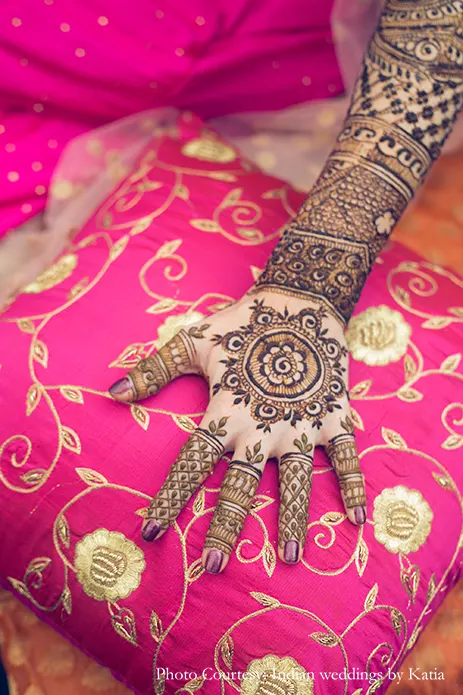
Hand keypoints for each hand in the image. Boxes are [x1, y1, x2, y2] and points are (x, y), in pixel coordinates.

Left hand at [108, 290, 365, 572]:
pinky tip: (357, 520)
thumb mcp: (193, 342)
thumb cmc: (242, 325)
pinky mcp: (334, 417)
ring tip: (291, 557)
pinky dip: (353, 485)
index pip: (191, 464)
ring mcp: (301, 425)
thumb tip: (111, 394)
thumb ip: (154, 369)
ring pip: (295, 482)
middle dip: (226, 526)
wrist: (298, 302)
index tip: (152, 532)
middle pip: (240, 486)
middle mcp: (262, 428)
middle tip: (214, 565)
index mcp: (226, 413)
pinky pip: (347, 457)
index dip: (170, 499)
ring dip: (293, 520)